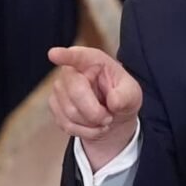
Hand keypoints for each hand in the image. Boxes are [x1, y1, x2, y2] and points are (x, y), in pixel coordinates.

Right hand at [47, 46, 142, 169]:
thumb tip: (114, 102)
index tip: (54, 54)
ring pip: (71, 112)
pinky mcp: (54, 105)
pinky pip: (66, 124)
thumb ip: (126, 96)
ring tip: (102, 121)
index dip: (65, 55)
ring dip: (91, 124)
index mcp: (92, 61)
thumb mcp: (132, 94)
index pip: (78, 57)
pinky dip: (84, 131)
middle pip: (76, 92)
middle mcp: (72, 71)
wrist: (112, 117)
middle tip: (109, 118)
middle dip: (95, 112)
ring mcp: (60, 88)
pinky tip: (93, 127)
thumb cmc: (121, 97)